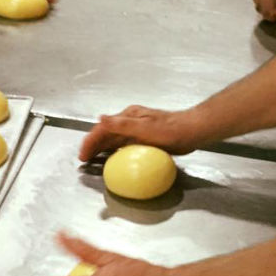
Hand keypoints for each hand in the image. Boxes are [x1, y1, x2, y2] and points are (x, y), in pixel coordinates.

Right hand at [79, 105, 198, 161]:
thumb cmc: (171, 129)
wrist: (192, 130)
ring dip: (101, 148)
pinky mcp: (144, 137)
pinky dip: (113, 151)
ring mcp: (136, 129)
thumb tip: (100, 119)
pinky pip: (123, 144)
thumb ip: (122, 125)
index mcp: (127, 116)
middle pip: (105, 133)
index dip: (90, 141)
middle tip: (84, 159)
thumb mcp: (144, 127)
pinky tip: (113, 159)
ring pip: (113, 138)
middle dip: (92, 145)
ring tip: (93, 159)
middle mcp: (129, 121)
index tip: (83, 154)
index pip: (102, 128)